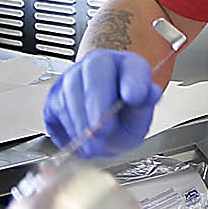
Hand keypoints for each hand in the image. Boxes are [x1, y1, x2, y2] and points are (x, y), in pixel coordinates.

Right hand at [41, 49, 160, 157]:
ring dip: (82, 120)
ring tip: (94, 144)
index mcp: (128, 66)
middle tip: (103, 129)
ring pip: (72, 88)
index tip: (134, 97)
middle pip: (95, 69)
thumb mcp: (139, 121)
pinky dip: (69, 126)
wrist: (100, 129)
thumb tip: (152, 93)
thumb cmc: (122, 120)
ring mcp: (74, 75)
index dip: (133, 80)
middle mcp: (100, 64)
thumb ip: (144, 108)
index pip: (133, 66)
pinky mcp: (55, 93)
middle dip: (98, 101)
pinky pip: (58, 106)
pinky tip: (81, 138)